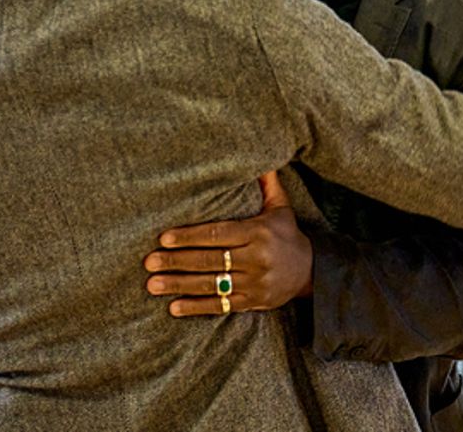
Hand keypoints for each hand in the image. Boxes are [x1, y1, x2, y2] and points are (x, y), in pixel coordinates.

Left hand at [143, 171, 312, 316]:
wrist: (313, 272)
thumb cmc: (288, 235)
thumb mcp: (281, 208)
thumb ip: (267, 185)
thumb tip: (258, 155)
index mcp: (258, 233)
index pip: (217, 234)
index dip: (189, 237)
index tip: (164, 238)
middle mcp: (256, 259)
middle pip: (209, 260)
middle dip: (176, 261)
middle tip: (149, 262)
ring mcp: (254, 284)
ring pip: (211, 285)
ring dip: (179, 285)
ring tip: (153, 285)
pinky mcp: (253, 304)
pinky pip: (221, 306)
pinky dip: (196, 308)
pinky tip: (174, 308)